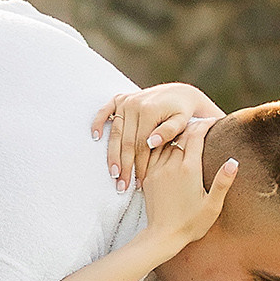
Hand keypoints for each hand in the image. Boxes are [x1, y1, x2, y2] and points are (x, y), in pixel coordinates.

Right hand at [91, 81, 225, 189]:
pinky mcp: (120, 99)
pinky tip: (96, 137)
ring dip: (112, 155)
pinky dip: (98, 123)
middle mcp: (134, 104)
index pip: (140, 145)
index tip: (139, 183)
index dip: (139, 165)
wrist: (180, 94)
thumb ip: (169, 131)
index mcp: (149, 110)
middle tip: (122, 186)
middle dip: (124, 165)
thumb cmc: (183, 112)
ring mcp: (126, 101)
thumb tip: (152, 142)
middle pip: (125, 141)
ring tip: (113, 174)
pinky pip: (105, 111)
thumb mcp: (182, 120)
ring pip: (115, 132)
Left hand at [139, 120, 235, 250]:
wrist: (162, 236)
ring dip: (177, 133)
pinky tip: (169, 145)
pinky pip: (154, 152)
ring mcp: (157, 169)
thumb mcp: (212, 206)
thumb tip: (234, 161)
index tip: (213, 121)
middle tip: (202, 123)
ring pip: (166, 141)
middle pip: (181, 135)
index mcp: (189, 169)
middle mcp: (171, 165)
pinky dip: (163, 145)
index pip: (196, 136)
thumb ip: (223, 182)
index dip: (205, 124)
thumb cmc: (191, 224)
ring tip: (186, 130)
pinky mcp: (148, 176)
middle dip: (192, 126)